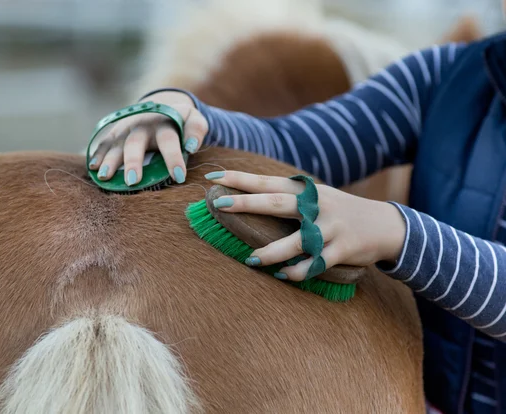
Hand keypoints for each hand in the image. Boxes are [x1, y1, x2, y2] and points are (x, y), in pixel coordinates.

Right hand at [88, 91, 208, 184]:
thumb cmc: (181, 121)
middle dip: (133, 161)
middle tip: (132, 181)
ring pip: (117, 144)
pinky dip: (98, 154)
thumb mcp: (194, 120)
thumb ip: (196, 130)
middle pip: (136, 142)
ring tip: (105, 177)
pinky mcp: (116, 132)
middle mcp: (143, 124)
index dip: (173, 158)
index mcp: (164, 123)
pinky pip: (105, 143)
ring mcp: (127, 128)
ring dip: (110, 160)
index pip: (169, 140)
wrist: (162, 106)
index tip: (179, 176)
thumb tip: (191, 146)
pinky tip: (93, 168)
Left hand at [204, 170, 406, 280]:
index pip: (267, 182)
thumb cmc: (339, 211)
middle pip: (277, 203)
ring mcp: (330, 228)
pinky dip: (299, 272)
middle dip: (247, 203)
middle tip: (220, 204)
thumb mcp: (317, 197)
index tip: (213, 176)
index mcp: (306, 191)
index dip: (240, 178)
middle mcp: (317, 205)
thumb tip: (250, 194)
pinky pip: (316, 264)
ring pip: (297, 241)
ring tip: (252, 260)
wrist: (385, 225)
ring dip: (272, 252)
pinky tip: (284, 275)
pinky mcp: (342, 250)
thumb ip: (289, 196)